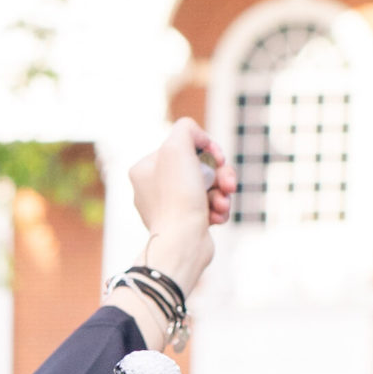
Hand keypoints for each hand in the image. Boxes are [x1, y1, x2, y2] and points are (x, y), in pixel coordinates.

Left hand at [127, 118, 234, 295]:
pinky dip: (217, 210)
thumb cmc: (177, 196)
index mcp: (144, 168)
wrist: (181, 244)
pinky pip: (208, 208)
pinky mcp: (185, 224)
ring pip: (207, 188)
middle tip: (228, 183)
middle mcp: (153, 187)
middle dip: (219, 174)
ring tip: (222, 204)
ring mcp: (169, 207)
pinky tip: (217, 217)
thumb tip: (198, 138)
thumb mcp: (177, 146)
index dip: (206, 148)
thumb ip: (186, 129)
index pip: (183, 145)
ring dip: (221, 193)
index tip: (219, 157)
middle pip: (198, 168)